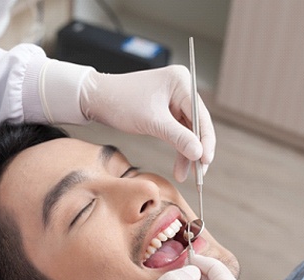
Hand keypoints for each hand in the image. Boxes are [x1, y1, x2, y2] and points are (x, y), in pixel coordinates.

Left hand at [79, 65, 215, 181]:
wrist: (96, 99)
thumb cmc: (121, 103)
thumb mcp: (152, 122)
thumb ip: (178, 137)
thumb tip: (200, 154)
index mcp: (181, 81)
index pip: (201, 114)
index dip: (206, 140)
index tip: (206, 161)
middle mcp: (181, 88)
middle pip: (197, 124)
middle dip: (197, 149)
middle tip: (199, 174)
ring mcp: (174, 99)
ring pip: (188, 131)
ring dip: (187, 153)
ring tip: (185, 175)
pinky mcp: (166, 110)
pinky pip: (177, 132)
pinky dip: (178, 148)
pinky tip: (180, 166)